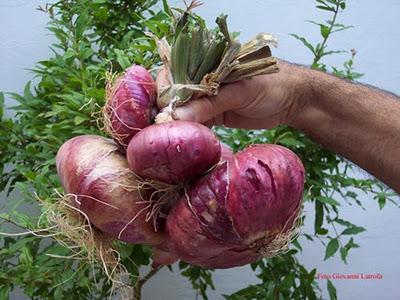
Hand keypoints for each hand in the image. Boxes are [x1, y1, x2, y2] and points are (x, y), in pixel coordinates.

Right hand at [156, 60, 309, 128]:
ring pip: (185, 109)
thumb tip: (178, 116)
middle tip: (166, 127)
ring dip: (180, 123)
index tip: (163, 108)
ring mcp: (209, 98)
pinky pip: (197, 122)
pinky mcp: (215, 114)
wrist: (294, 101)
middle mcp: (204, 79)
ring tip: (175, 136)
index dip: (166, 88)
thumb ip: (210, 103)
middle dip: (169, 109)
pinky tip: (190, 138)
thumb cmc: (272, 85)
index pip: (176, 70)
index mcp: (209, 61)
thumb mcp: (241, 91)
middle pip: (176, 93)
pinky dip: (193, 131)